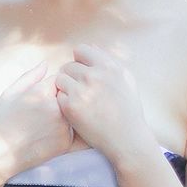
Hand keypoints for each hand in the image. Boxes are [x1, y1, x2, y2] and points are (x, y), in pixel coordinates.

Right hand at [0, 59, 75, 176]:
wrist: (1, 152)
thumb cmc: (2, 121)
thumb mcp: (11, 93)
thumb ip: (31, 76)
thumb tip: (47, 63)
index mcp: (42, 91)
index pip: (60, 79)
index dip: (52, 87)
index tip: (42, 97)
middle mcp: (56, 107)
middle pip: (69, 95)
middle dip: (61, 100)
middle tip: (43, 113)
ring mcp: (63, 125)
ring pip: (72, 113)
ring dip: (64, 116)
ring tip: (44, 125)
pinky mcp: (66, 142)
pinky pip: (72, 130)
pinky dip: (64, 132)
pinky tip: (47, 136)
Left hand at [54, 44, 149, 163]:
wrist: (126, 138)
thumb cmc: (128, 110)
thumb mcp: (126, 80)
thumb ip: (109, 62)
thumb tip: (92, 47)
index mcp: (108, 66)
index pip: (81, 50)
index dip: (79, 61)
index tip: (83, 74)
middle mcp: (94, 75)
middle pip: (68, 66)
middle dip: (71, 77)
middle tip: (79, 92)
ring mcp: (82, 90)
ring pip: (60, 79)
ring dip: (65, 89)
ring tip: (76, 100)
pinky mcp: (71, 106)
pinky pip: (58, 96)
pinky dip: (64, 103)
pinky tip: (75, 111)